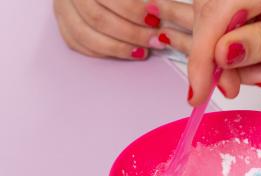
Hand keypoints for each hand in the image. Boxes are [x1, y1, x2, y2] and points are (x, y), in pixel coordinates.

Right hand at [53, 0, 194, 58]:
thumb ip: (150, 0)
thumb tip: (165, 9)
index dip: (134, 9)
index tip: (156, 18)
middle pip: (98, 18)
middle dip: (131, 33)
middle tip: (154, 39)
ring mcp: (62, 8)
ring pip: (87, 34)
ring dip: (120, 47)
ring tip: (142, 50)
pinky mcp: (63, 24)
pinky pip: (79, 44)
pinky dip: (105, 51)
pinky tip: (126, 51)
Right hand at [188, 0, 260, 104]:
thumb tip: (223, 50)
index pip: (222, 10)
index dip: (204, 53)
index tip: (197, 92)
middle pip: (218, 13)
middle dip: (220, 58)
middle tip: (241, 89)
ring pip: (229, 22)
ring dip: (237, 58)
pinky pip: (248, 24)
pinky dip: (252, 52)